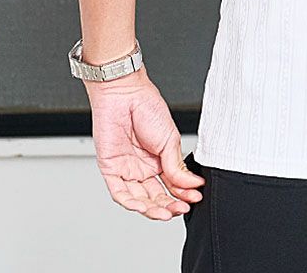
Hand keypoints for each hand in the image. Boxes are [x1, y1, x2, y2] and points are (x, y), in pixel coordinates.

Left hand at [85, 65, 206, 220]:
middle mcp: (142, 167)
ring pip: (139, 198)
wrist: (125, 94)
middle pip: (156, 195)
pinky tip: (145, 206)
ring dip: (153, 208)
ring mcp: (127, 169)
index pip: (171, 184)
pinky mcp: (111, 169)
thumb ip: (177, 165)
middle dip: (169, 205)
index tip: (195, 197)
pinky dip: (132, 202)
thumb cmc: (146, 106)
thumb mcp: (170, 138)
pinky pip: (120, 193)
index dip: (183, 193)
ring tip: (167, 211)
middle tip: (182, 207)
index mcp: (158, 159)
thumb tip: (193, 183)